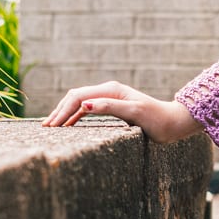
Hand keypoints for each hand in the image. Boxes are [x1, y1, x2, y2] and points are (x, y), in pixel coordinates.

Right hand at [42, 81, 203, 142]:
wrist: (173, 123)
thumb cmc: (157, 120)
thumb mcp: (135, 113)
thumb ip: (110, 107)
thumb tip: (85, 105)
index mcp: (111, 90)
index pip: (78, 97)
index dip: (63, 111)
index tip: (51, 126)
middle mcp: (108, 91)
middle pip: (75, 97)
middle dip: (59, 111)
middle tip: (45, 128)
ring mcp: (110, 98)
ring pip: (80, 102)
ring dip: (65, 113)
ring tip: (51, 127)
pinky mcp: (113, 107)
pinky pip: (88, 109)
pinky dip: (75, 115)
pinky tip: (68, 125)